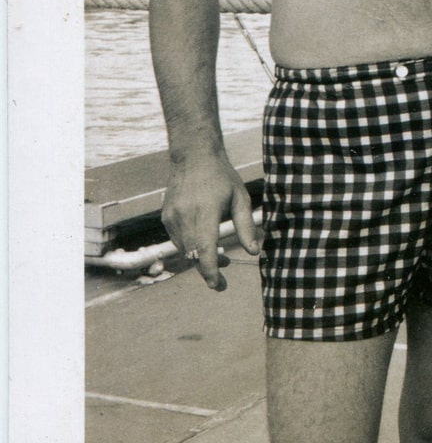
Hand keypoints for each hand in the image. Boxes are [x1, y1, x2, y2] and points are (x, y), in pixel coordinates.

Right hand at [160, 153, 260, 290]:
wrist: (193, 158)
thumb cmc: (222, 178)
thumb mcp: (240, 199)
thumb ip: (246, 227)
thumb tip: (253, 252)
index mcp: (205, 211)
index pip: (205, 249)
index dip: (211, 271)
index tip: (218, 285)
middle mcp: (184, 216)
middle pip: (194, 254)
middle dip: (208, 271)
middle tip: (223, 281)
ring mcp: (172, 218)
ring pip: (185, 250)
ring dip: (201, 259)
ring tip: (221, 259)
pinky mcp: (166, 218)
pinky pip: (179, 241)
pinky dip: (192, 247)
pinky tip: (206, 243)